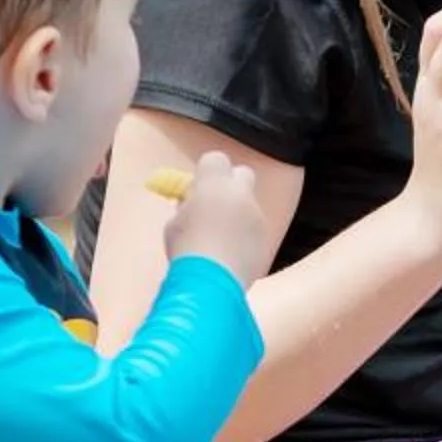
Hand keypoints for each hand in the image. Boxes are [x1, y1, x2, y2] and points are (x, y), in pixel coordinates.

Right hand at [163, 150, 271, 288]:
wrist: (211, 282)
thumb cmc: (186, 250)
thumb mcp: (175, 223)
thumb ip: (187, 206)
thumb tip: (192, 202)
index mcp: (214, 184)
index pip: (215, 159)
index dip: (207, 171)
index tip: (198, 186)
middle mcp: (241, 194)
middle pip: (243, 173)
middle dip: (231, 183)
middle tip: (216, 202)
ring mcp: (257, 216)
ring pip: (249, 205)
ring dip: (238, 213)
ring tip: (220, 239)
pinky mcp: (265, 238)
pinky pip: (255, 229)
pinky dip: (245, 236)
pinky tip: (231, 255)